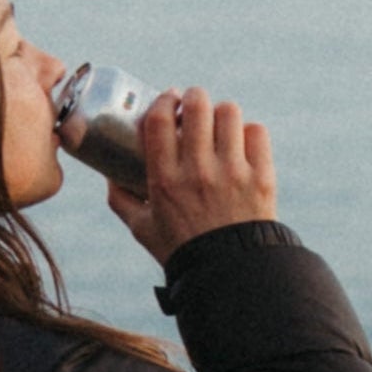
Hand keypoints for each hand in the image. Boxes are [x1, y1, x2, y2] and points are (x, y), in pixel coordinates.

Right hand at [107, 87, 276, 264]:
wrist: (229, 273)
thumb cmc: (182, 250)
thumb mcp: (142, 228)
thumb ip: (121, 199)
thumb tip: (109, 174)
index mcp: (165, 180)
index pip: (161, 119)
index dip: (164, 100)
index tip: (167, 100)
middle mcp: (198, 171)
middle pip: (197, 106)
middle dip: (194, 98)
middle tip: (193, 105)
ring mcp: (232, 172)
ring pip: (229, 112)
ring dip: (222, 114)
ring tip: (219, 125)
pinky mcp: (261, 176)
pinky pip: (257, 132)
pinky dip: (248, 133)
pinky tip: (240, 143)